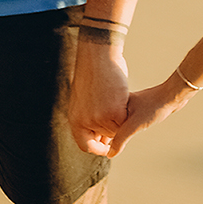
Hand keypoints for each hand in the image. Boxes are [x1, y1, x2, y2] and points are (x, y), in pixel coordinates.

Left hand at [67, 39, 130, 155]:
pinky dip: (127, 115)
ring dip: (119, 122)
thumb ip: (86, 113)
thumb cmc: (91, 72)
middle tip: (116, 120)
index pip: (86, 145)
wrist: (96, 56)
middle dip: (110, 132)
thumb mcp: (81, 97)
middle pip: (104, 136)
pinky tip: (125, 101)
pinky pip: (124, 122)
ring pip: (115, 130)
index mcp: (75, 119)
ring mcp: (100, 118)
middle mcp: (85, 122)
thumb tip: (93, 126)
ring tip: (120, 106)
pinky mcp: (114, 112)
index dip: (97, 148)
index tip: (107, 146)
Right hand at [108, 74, 193, 156]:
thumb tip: (110, 154)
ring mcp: (129, 106)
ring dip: (117, 132)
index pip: (102, 123)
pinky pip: (127, 121)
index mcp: (115, 104)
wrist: (172, 96)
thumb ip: (120, 140)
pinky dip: (126, 128)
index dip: (101, 137)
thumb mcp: (134, 125)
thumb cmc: (155, 106)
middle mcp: (120, 104)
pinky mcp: (138, 109)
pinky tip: (130, 132)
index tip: (101, 147)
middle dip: (108, 135)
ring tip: (117, 141)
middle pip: (109, 124)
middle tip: (107, 146)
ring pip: (118, 123)